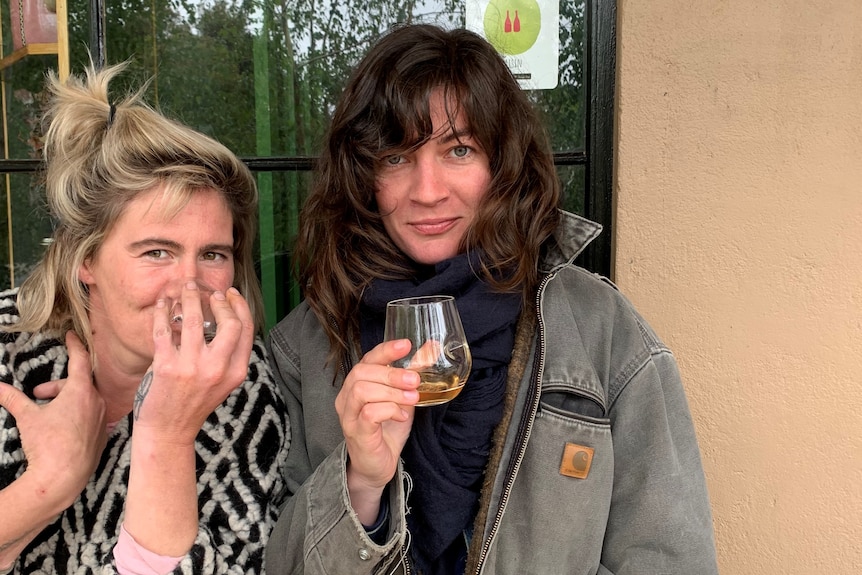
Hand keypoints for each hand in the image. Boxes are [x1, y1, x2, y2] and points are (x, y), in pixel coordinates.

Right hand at [0, 331, 106, 511]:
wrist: (63, 478)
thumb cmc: (47, 444)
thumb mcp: (27, 417)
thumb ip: (12, 399)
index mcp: (82, 391)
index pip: (81, 359)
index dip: (75, 345)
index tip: (71, 336)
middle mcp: (98, 402)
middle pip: (79, 383)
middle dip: (57, 386)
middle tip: (38, 395)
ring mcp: (103, 418)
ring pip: (86, 400)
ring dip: (67, 401)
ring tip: (48, 413)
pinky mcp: (103, 434)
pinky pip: (92, 416)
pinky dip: (77, 415)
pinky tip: (62, 429)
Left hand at [131, 282, 253, 444]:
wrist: (169, 431)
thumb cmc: (194, 404)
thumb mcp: (222, 383)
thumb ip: (228, 356)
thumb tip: (224, 318)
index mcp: (236, 372)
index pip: (246, 329)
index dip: (240, 306)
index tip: (230, 294)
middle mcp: (218, 369)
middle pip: (229, 323)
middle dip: (220, 301)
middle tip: (209, 292)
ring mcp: (193, 368)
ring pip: (196, 320)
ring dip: (190, 298)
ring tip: (185, 288)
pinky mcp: (167, 367)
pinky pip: (165, 330)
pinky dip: (162, 312)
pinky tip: (162, 304)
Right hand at [335, 339, 419, 522]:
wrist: (376, 466)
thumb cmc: (387, 430)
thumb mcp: (403, 398)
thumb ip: (412, 376)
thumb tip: (431, 350)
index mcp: (357, 384)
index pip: (367, 358)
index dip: (386, 350)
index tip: (406, 345)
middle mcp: (347, 397)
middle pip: (362, 372)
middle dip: (392, 373)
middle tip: (415, 381)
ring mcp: (348, 415)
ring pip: (362, 390)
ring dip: (392, 392)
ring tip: (412, 399)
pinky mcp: (355, 432)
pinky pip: (368, 413)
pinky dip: (389, 410)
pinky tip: (401, 416)